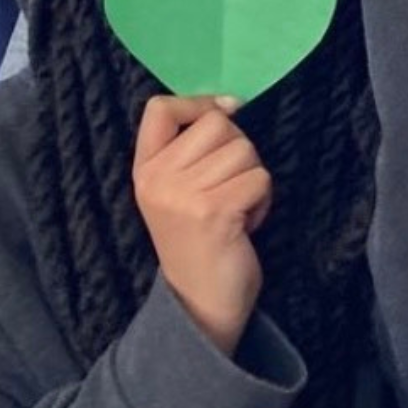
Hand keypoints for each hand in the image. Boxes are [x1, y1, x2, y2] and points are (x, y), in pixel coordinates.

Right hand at [132, 96, 270, 355]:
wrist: (200, 305)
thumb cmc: (199, 241)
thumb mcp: (178, 190)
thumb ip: (192, 149)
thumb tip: (232, 103)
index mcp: (144, 170)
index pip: (159, 109)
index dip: (198, 102)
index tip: (226, 112)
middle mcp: (157, 179)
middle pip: (218, 123)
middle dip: (238, 150)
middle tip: (227, 189)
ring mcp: (183, 195)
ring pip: (244, 149)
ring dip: (252, 178)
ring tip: (234, 210)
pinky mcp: (214, 211)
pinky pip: (259, 177)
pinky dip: (262, 200)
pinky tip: (244, 225)